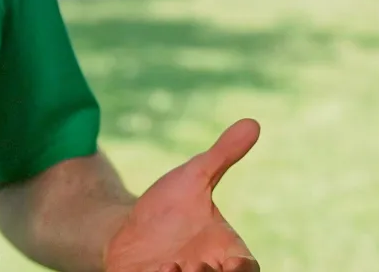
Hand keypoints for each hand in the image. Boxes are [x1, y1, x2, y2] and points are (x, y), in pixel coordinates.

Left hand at [104, 119, 260, 271]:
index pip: (246, 269)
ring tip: (169, 266)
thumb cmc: (168, 207)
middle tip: (196, 266)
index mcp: (225, 252)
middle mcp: (206, 271)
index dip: (241, 270)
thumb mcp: (194, 176)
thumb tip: (253, 122)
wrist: (126, 229)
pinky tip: (153, 270)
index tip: (229, 262)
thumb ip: (223, 155)